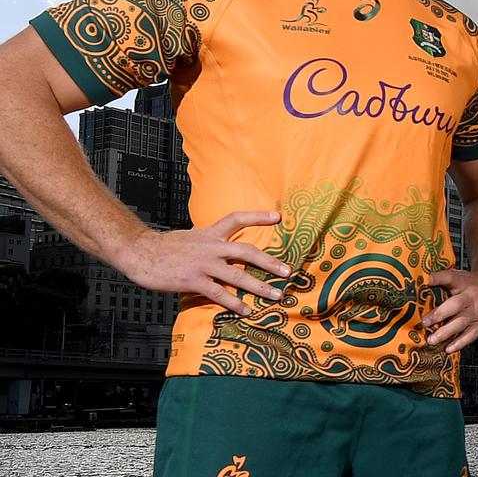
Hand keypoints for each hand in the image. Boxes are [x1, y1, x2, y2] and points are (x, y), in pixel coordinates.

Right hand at [118, 211, 290, 315]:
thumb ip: (206, 239)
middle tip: (287, 270)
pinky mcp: (193, 280)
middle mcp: (211, 247)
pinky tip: (246, 310)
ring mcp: (203, 264)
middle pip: (247, 251)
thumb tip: (218, 242)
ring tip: (275, 295)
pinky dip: (234, 303)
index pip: (237, 219)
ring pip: (238, 275)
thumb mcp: (189, 237)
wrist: (139, 252)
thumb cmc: (163, 247)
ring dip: (259, 286)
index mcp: (209, 234)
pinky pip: (219, 293)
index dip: (258, 217)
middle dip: (269, 262)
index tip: (278, 217)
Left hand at [422, 269, 477, 353]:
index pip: (449, 277)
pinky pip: (470, 335)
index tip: (425, 281)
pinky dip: (459, 343)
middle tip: (424, 323)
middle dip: (439, 314)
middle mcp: (471, 296)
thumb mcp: (459, 276)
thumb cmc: (472, 283)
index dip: (436, 278)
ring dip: (446, 333)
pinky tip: (449, 349)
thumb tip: (418, 284)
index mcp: (463, 281)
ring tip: (432, 340)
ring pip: (461, 322)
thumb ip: (441, 280)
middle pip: (455, 305)